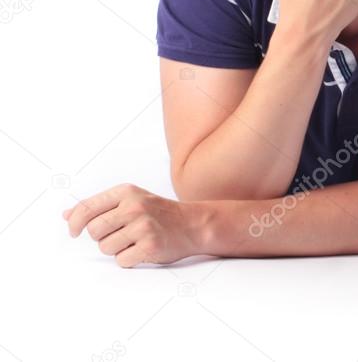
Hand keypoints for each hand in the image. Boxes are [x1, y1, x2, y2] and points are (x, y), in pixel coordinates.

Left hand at [62, 183, 208, 266]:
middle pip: (93, 231)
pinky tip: (142, 250)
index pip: (86, 208)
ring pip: (106, 247)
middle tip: (119, 234)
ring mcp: (143, 226)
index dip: (75, 223)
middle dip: (101, 237)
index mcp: (127, 192)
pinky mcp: (150, 245)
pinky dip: (129, 259)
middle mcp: (135, 207)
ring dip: (116, 249)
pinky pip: (121, 260)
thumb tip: (67, 215)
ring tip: (134, 241)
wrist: (194, 224)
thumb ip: (100, 207)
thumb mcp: (131, 200)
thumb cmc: (159, 213)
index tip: (74, 232)